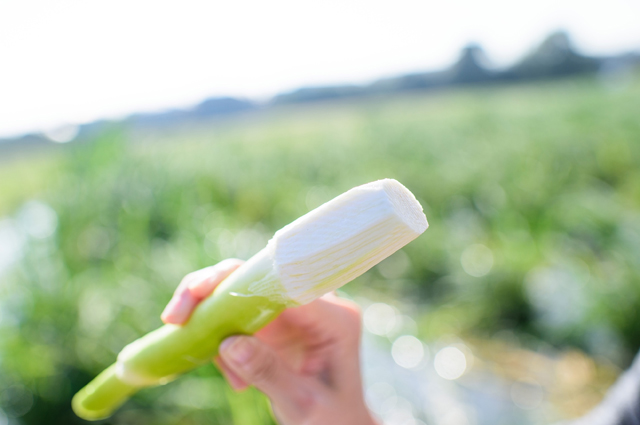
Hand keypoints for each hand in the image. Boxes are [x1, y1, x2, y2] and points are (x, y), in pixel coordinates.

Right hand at [161, 260, 378, 424]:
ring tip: (213, 364)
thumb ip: (269, 371)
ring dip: (212, 319)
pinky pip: (238, 317)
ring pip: (241, 292)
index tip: (201, 292)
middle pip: (258, 277)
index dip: (243, 283)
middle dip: (213, 291)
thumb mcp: (301, 402)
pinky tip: (236, 381)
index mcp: (334, 317)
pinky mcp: (276, 323)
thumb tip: (228, 342)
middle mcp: (314, 305)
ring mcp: (293, 312)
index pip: (286, 283)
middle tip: (175, 316)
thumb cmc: (331, 418)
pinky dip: (223, 342)